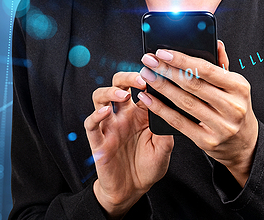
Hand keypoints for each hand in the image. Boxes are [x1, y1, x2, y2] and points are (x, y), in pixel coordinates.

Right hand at [85, 71, 174, 215]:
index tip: (157, 73)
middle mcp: (124, 115)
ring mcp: (110, 126)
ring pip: (101, 98)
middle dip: (127, 77)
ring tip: (122, 94)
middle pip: (119, 84)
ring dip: (110, 91)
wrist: (132, 190)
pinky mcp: (98, 140)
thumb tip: (171, 105)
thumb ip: (166, 127)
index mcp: (141, 113)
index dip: (147, 78)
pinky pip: (92, 124)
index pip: (141, 87)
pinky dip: (96, 115)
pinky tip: (105, 112)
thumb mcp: (165, 147)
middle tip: (140, 80)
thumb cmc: (149, 167)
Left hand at [137, 40, 258, 186]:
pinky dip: (161, 110)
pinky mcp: (207, 141)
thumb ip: (222, 65)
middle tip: (149, 61)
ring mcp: (221, 126)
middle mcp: (232, 107)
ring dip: (162, 87)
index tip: (163, 52)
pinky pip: (179, 123)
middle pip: (193, 85)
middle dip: (167, 71)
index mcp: (239, 87)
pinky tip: (148, 99)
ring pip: (185, 103)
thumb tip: (215, 42)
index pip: (207, 69)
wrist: (244, 144)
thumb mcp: (234, 86)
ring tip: (146, 76)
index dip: (183, 60)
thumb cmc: (235, 108)